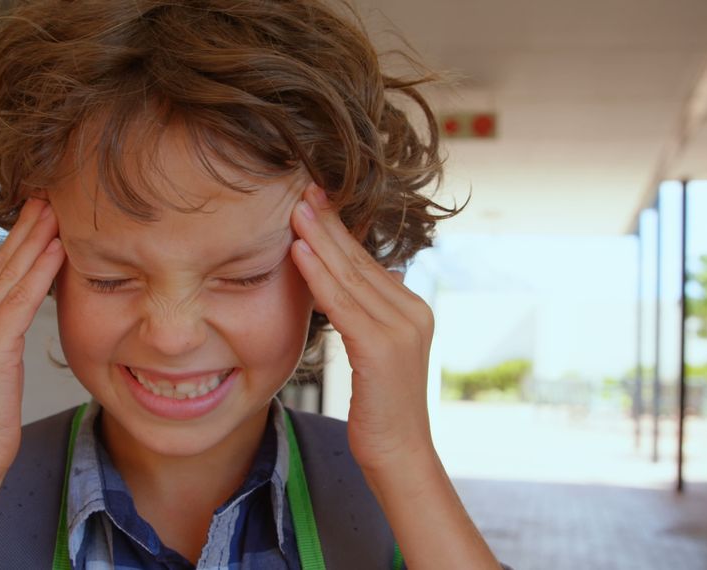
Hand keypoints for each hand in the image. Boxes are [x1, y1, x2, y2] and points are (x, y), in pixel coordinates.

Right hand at [0, 198, 64, 480]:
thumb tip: (26, 299)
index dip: (18, 240)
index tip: (40, 213)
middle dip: (28, 229)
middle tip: (51, 197)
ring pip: (9, 276)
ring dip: (37, 241)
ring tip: (59, 212)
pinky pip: (19, 300)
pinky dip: (40, 272)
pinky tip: (58, 249)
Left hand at [289, 185, 434, 473]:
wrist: (399, 455)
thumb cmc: (380, 409)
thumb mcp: (378, 354)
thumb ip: (372, 316)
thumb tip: (371, 280)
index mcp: (412, 309)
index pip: (367, 262)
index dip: (339, 231)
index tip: (313, 201)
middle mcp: (413, 312)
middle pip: (360, 261)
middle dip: (328, 224)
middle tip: (301, 190)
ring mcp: (402, 329)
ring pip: (350, 276)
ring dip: (319, 240)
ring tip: (294, 211)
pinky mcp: (383, 348)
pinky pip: (343, 303)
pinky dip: (319, 276)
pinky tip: (299, 252)